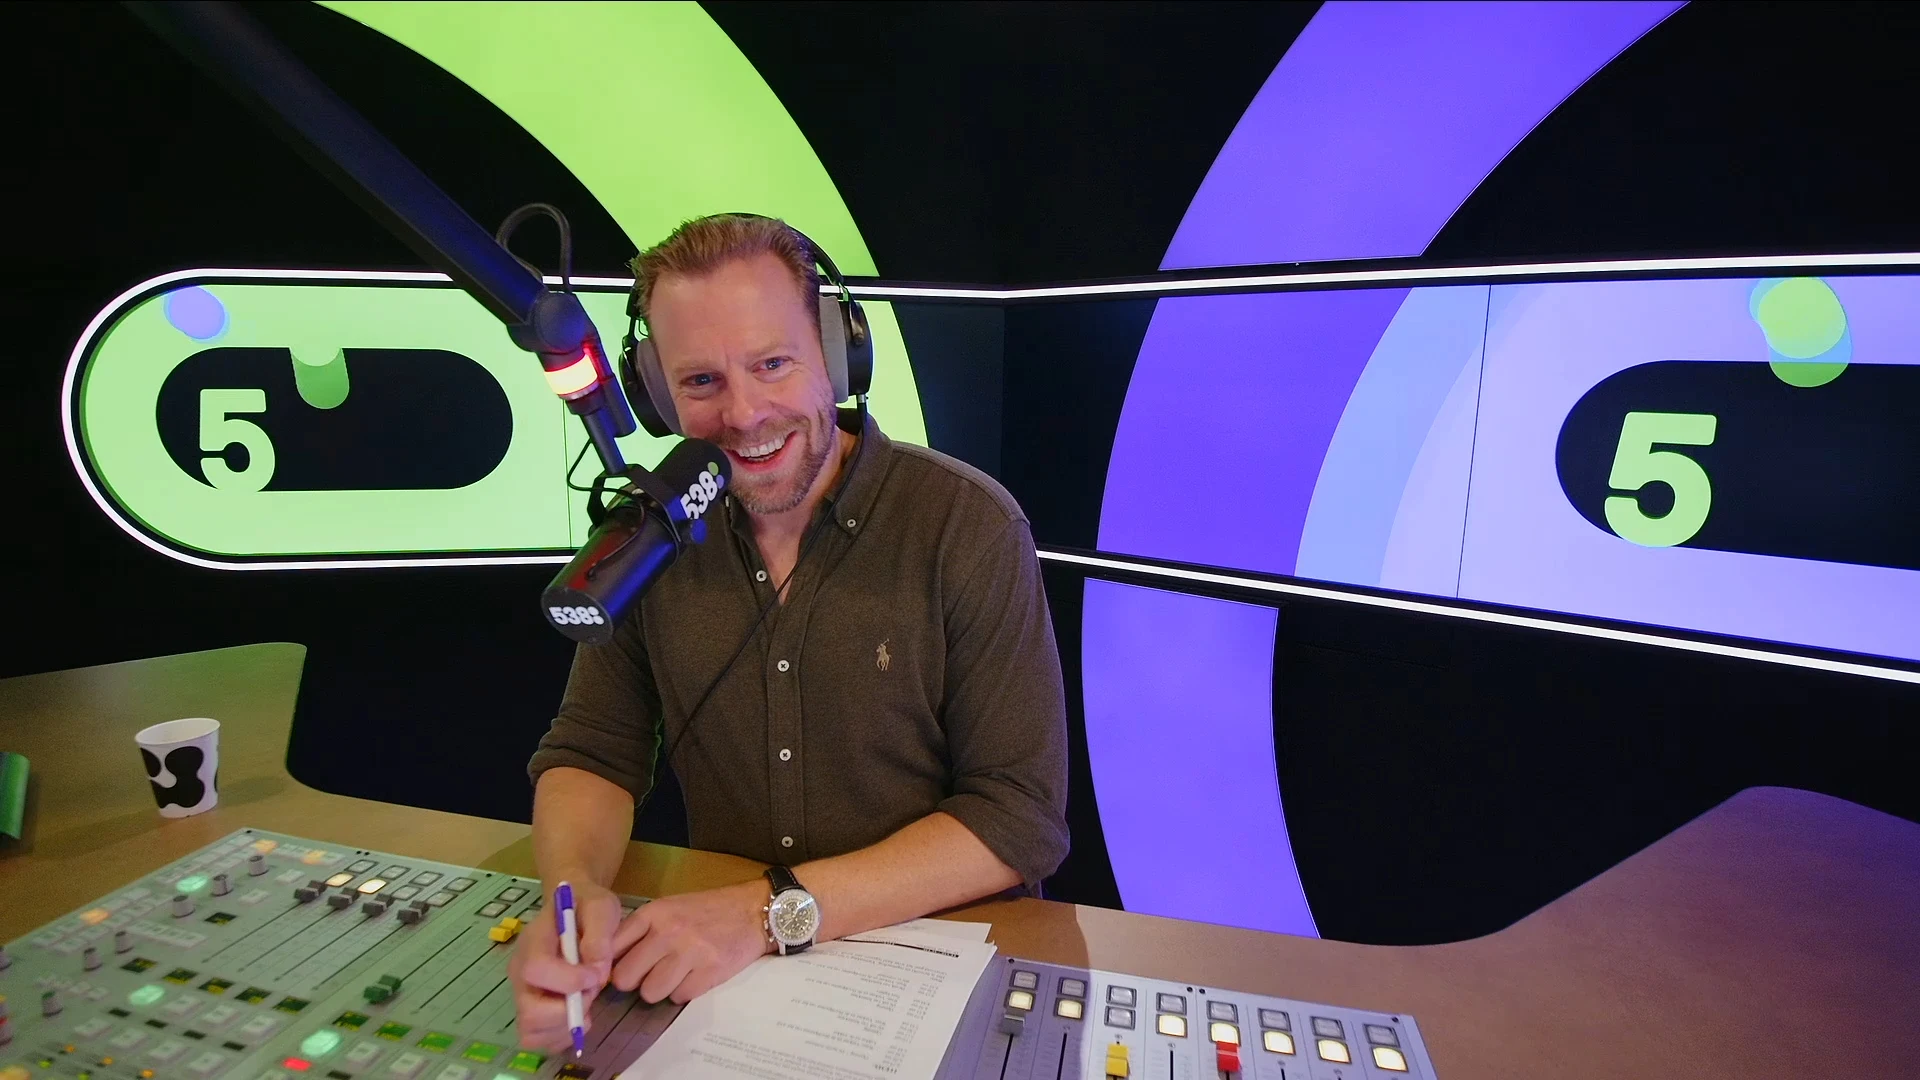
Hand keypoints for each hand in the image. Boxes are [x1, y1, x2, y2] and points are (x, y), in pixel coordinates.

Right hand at [507, 879, 622, 1050]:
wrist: (574, 910)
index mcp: (533, 942)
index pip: (536, 969)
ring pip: (531, 1031)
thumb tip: (596, 969)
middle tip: (591, 992)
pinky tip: (579, 1014)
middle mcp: (520, 973)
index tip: (595, 976)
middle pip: (529, 1011)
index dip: (569, 980)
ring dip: (565, 1026)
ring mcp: (523, 994)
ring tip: (585, 1003)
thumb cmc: (586, 907)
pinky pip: (539, 1040)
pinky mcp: (532, 1011)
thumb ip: (599, 934)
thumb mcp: (600, 907)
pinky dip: (562, 1036)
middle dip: (568, 1010)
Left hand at [609, 880, 772, 1003]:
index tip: (614, 971)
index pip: (611, 948)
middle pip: (625, 978)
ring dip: (659, 990)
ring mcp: (690, 953)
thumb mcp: (670, 908)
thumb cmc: (708, 910)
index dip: (608, 965)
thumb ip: (640, 931)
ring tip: (674, 976)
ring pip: (650, 993)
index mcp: (653, 913)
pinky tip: (694, 976)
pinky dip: (684, 992)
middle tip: (648, 975)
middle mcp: (668, 932)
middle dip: (634, 982)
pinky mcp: (710, 972)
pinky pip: (679, 997)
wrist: (754, 911)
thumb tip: (608, 961)